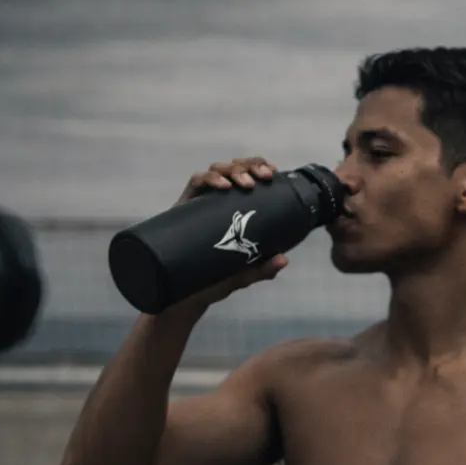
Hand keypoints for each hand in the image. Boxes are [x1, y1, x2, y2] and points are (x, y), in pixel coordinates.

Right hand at [168, 157, 290, 314]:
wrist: (181, 298)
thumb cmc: (212, 283)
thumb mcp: (241, 275)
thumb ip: (261, 269)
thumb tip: (284, 259)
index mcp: (233, 210)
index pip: (247, 177)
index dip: (258, 167)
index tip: (272, 172)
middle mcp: (216, 201)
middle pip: (233, 168)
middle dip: (249, 165)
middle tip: (264, 177)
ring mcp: (199, 203)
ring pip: (216, 170)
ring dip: (233, 170)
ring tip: (245, 184)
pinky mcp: (184, 207)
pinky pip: (196, 182)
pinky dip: (209, 179)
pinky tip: (223, 187)